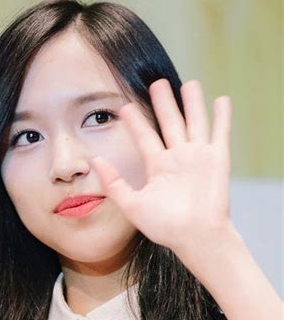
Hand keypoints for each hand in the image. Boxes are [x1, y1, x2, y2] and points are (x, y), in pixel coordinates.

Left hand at [91, 78, 233, 266]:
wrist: (195, 237)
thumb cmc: (165, 227)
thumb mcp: (133, 205)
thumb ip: (115, 184)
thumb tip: (96, 161)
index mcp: (158, 168)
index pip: (144, 137)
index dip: (136, 121)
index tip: (125, 106)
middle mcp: (178, 159)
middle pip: (170, 123)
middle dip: (164, 103)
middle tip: (157, 82)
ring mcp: (198, 157)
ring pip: (194, 122)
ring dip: (192, 103)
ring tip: (189, 83)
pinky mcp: (217, 160)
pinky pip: (220, 133)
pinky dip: (222, 116)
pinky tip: (222, 99)